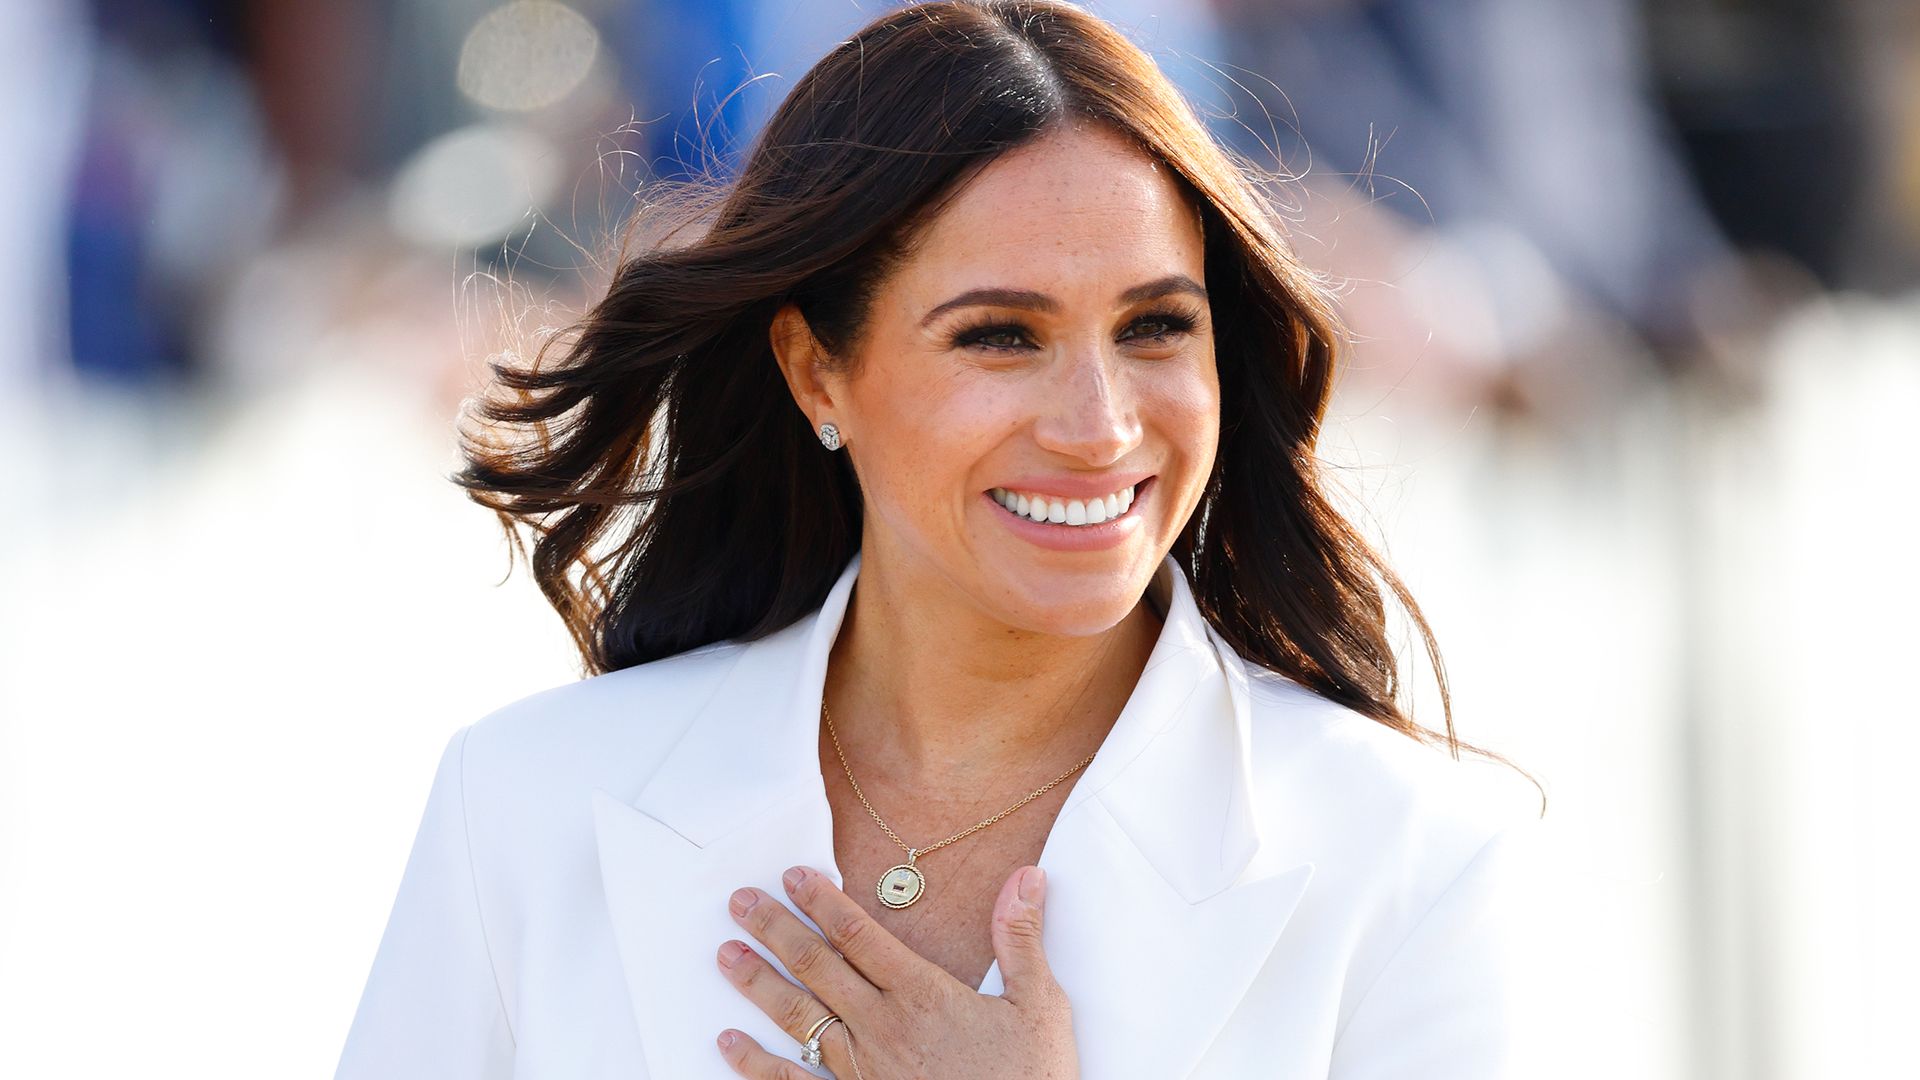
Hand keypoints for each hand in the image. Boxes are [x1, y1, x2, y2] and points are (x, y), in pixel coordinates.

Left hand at [714, 863, 1077, 1078]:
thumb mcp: (1040, 1006)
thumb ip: (1022, 939)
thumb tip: (1026, 876)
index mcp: (924, 995)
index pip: (860, 936)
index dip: (823, 902)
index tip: (793, 875)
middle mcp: (882, 1027)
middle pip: (817, 967)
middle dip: (775, 929)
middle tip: (739, 900)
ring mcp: (862, 1071)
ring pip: (798, 1017)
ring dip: (757, 983)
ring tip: (725, 954)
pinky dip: (756, 1065)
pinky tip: (728, 1044)